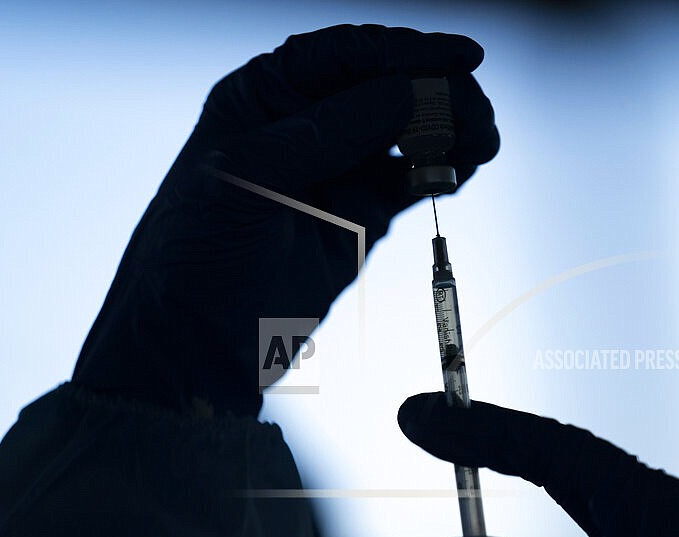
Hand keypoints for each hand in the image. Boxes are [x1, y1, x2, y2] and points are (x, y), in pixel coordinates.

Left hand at [72, 25, 498, 415]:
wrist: (197, 344)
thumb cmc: (198, 255)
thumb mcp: (251, 179)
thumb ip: (326, 133)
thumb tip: (405, 92)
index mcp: (265, 98)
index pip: (345, 55)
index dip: (406, 50)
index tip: (464, 57)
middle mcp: (305, 125)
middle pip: (387, 89)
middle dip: (438, 95)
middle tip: (477, 117)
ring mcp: (337, 171)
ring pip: (407, 133)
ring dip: (449, 131)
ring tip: (482, 143)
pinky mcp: (361, 216)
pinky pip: (412, 181)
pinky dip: (441, 172)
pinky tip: (463, 169)